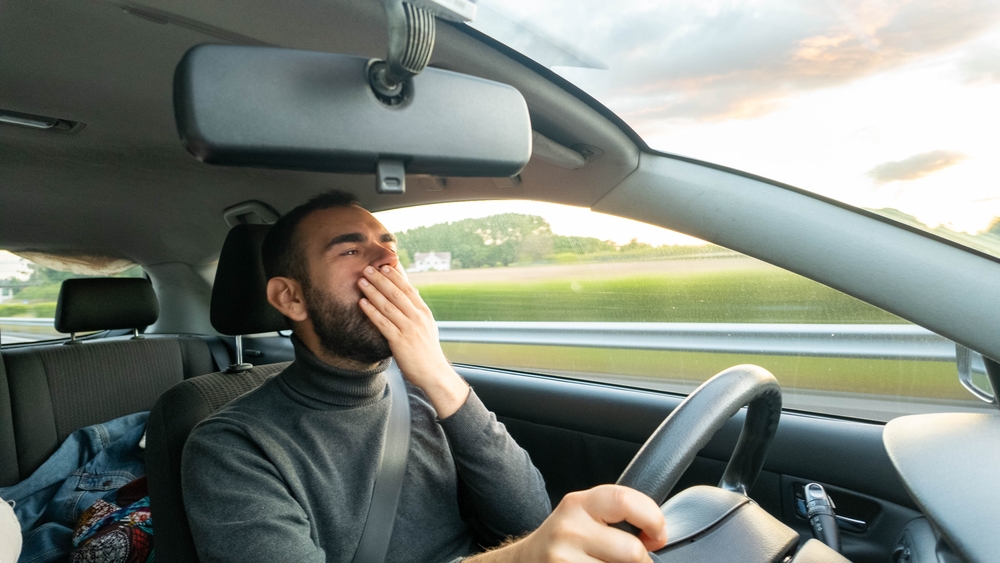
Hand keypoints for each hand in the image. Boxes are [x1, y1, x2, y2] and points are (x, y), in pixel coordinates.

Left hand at [357, 262, 469, 416]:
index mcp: (424, 312)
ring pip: (388, 305)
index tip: (385, 265)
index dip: (396, 276)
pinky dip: (372, 311)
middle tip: (368, 268)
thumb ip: (417, 311)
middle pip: (396, 293)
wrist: (434, 374)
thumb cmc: (427, 351)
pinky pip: (383, 323)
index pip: (408, 289)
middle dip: (381, 279)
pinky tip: (362, 303)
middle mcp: (417, 318)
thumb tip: (410, 293)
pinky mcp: (400, 342)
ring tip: (361, 281)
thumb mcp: (427, 327)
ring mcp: (409, 329)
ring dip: (373, 291)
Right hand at [468, 485, 667, 562]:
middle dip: (643, 562)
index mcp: (578, 504)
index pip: (625, 501)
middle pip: (631, 551)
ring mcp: (563, 560)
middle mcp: (569, 530)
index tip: (658, 535)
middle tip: (638, 561)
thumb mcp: (584, 515)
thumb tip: (658, 533)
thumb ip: (615, 514)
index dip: (652, 519)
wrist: (525, 562)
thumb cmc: (565, 540)